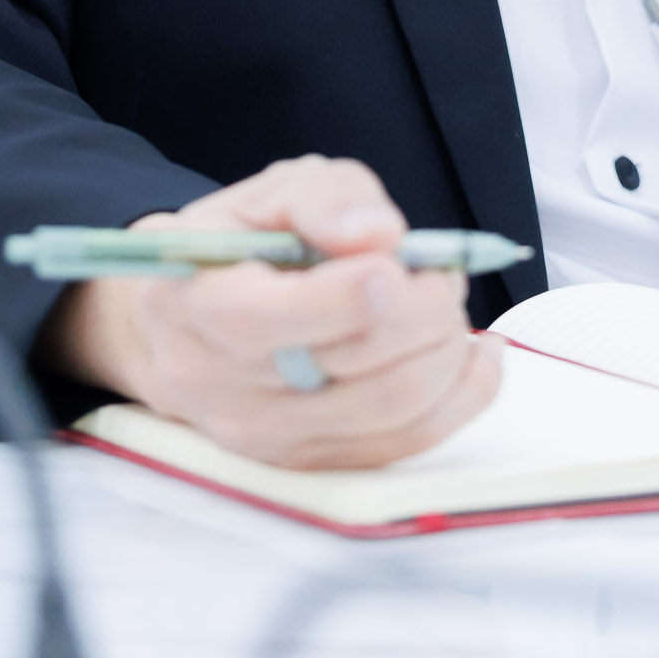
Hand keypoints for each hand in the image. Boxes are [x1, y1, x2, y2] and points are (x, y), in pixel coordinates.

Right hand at [37, 154, 499, 469]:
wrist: (183, 328)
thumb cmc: (235, 249)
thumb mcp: (268, 195)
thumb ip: (324, 198)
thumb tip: (380, 235)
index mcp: (196, 305)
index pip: (268, 320)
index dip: (349, 293)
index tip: (396, 262)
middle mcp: (221, 385)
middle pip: (354, 365)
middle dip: (424, 308)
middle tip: (439, 271)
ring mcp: (266, 436)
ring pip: (393, 408)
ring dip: (448, 348)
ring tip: (446, 303)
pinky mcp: (309, 462)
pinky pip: (407, 442)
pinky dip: (460, 395)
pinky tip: (475, 355)